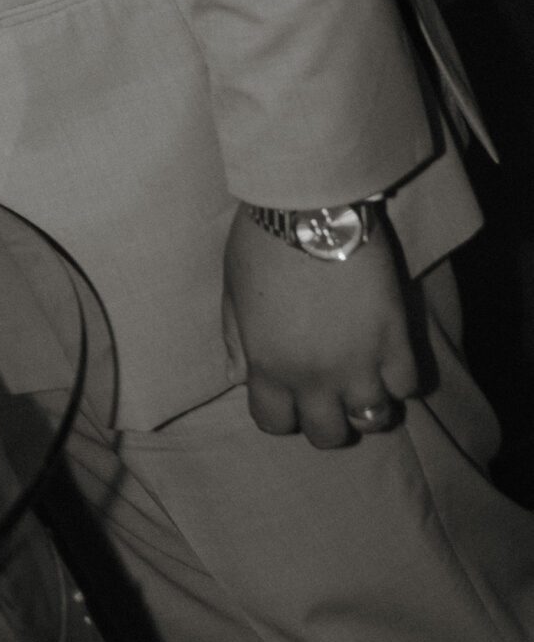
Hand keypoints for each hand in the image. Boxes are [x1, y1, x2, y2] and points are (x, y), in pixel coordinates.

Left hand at [222, 204, 420, 447]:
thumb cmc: (262, 241)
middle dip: (328, 415)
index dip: (281, 412)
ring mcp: (359, 363)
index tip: (290, 393)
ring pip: (373, 419)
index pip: (272, 423)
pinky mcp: (396, 341)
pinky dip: (402, 375)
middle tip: (332, 387)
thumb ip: (236, 338)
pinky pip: (409, 385)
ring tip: (366, 374)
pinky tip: (391, 353)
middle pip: (327, 435)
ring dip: (369, 401)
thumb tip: (239, 375)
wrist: (310, 206)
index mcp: (267, 365)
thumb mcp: (233, 289)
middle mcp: (313, 377)